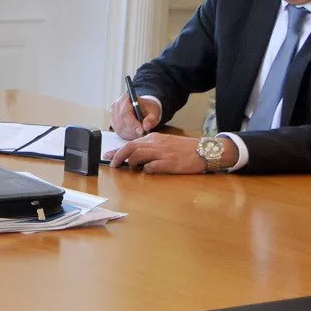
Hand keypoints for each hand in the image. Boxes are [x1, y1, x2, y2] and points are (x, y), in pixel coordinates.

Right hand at [108, 93, 160, 139]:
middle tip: (142, 134)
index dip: (133, 123)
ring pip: (119, 127)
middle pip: (121, 121)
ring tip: (139, 133)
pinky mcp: (112, 121)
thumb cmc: (148, 109)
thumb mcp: (154, 112)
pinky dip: (126, 134)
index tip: (141, 131)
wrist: (143, 109)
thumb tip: (145, 126)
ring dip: (130, 133)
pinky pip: (118, 131)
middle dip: (132, 130)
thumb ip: (151, 119)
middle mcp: (116, 105)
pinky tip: (134, 134)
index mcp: (125, 98)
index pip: (125, 113)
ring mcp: (112, 113)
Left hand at [109, 134, 236, 173]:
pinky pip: (152, 166)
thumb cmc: (185, 148)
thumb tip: (137, 156)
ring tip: (130, 169)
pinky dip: (146, 170)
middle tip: (112, 164)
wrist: (204, 150)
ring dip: (131, 163)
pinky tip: (146, 172)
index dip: (117, 150)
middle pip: (130, 147)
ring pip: (138, 155)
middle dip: (118, 155)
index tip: (107, 156)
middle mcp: (155, 143)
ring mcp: (162, 153)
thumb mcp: (166, 143)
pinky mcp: (170, 163)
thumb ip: (152, 147)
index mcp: (154, 138)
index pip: (131, 142)